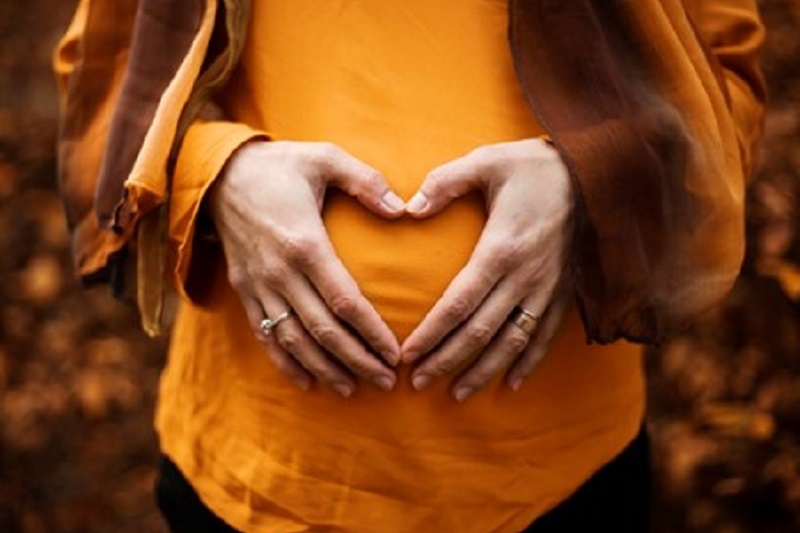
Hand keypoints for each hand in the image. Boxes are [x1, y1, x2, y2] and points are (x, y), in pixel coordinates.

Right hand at [209, 141, 404, 396]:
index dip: (372, 332)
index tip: (396, 353)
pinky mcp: (244, 291)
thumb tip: (403, 210)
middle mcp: (280, 272)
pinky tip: (307, 383)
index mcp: (305, 243)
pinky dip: (286, 363)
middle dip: (357, 361)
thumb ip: (365, 180)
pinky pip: (264, 336)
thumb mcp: (324, 157)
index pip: (344, 301)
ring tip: (353, 389)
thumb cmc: (280, 166)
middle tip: (386, 382)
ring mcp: (259, 286)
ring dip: (325, 369)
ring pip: (294, 341)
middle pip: (322, 331)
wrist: (219, 174)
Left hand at [401, 138, 573, 400]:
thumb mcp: (486, 161)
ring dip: (484, 371)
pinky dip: (528, 362)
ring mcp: (548, 288)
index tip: (407, 355)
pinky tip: (511, 384)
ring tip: (457, 394)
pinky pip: (546, 335)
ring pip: (513, 342)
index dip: (431, 333)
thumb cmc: (534, 166)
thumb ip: (444, 183)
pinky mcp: (565, 292)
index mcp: (501, 248)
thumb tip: (408, 207)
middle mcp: (526, 277)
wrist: (597, 172)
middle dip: (447, 360)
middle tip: (417, 383)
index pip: (459, 304)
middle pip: (481, 331)